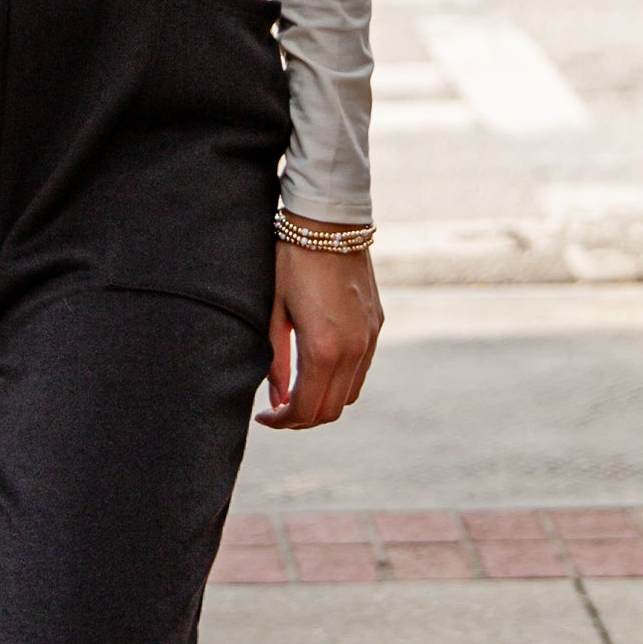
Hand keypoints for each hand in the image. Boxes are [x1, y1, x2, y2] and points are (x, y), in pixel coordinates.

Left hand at [260, 237, 380, 430]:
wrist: (330, 222)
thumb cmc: (292, 262)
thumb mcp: (274, 311)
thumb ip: (276, 362)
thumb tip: (277, 401)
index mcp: (323, 348)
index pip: (307, 408)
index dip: (284, 421)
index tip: (265, 417)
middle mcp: (353, 349)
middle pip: (332, 410)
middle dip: (303, 418)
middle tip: (279, 411)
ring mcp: (370, 337)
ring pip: (350, 393)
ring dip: (324, 401)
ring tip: (298, 391)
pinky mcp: (377, 324)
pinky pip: (362, 369)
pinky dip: (341, 380)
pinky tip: (319, 368)